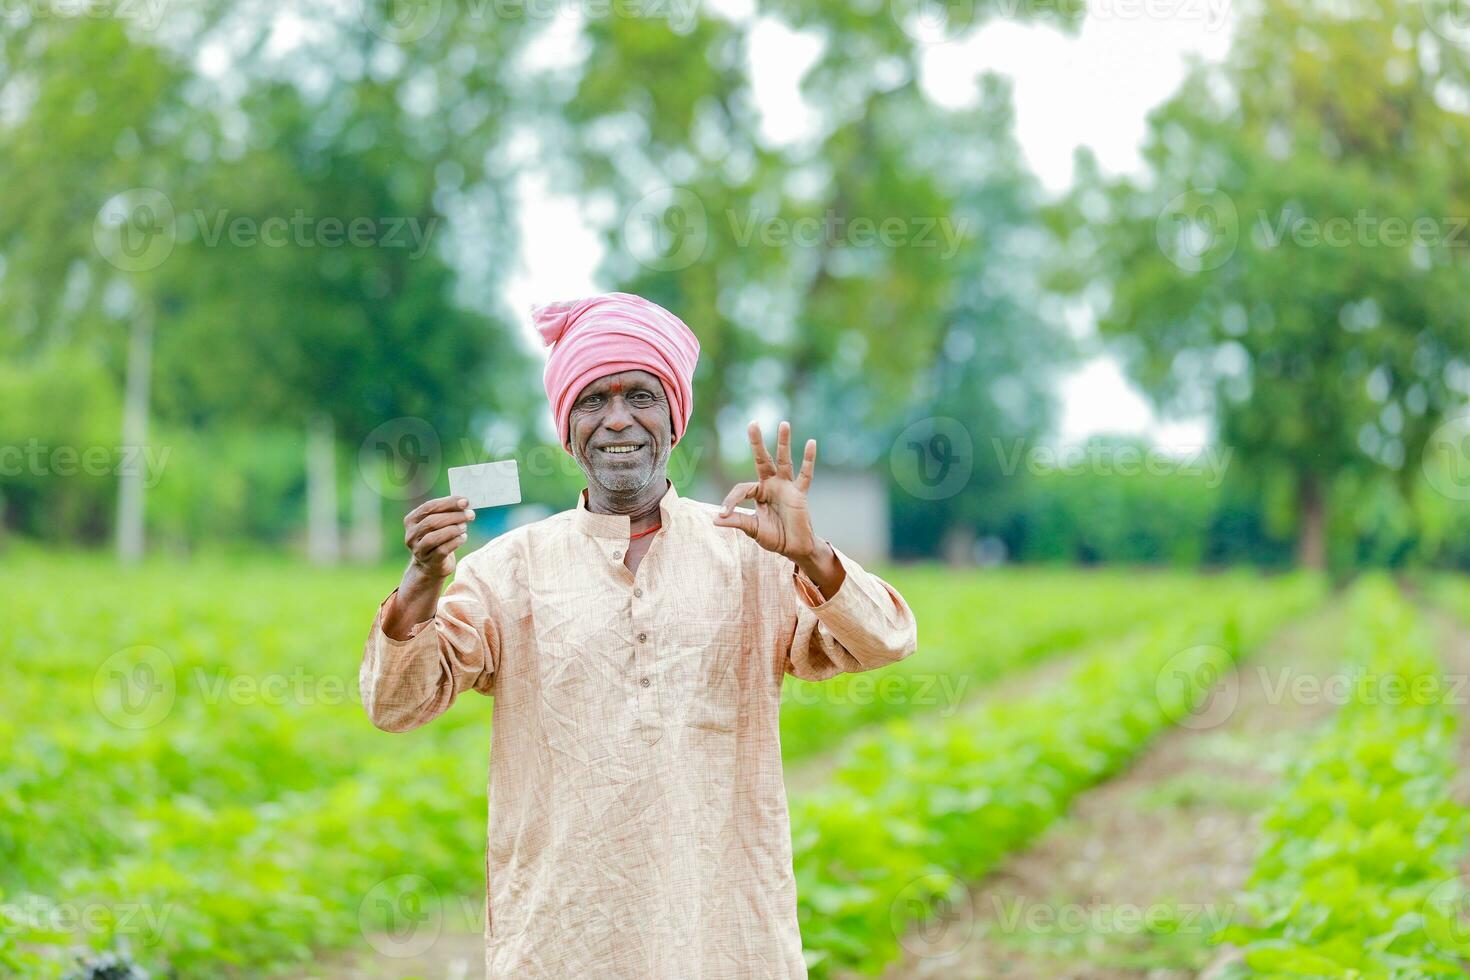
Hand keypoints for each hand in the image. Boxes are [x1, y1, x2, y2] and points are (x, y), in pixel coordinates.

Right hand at [403, 495, 475, 579]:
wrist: (431, 565)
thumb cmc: (438, 538)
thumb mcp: (438, 523)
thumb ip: (446, 512)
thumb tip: (464, 502)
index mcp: (411, 520)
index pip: (429, 507)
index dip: (448, 503)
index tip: (465, 501)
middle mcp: (411, 534)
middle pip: (432, 521)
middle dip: (454, 516)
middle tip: (470, 514)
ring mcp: (418, 549)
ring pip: (435, 536)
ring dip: (454, 529)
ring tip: (465, 526)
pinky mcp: (429, 561)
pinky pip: (443, 549)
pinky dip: (455, 541)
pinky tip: (463, 537)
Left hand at [714, 420, 819, 560]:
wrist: (794, 548)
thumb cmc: (774, 537)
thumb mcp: (752, 529)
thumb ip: (737, 521)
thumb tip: (714, 519)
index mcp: (758, 493)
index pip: (741, 489)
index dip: (730, 500)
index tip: (723, 514)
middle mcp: (771, 485)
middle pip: (762, 459)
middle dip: (757, 442)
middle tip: (752, 422)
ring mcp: (786, 487)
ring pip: (783, 461)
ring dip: (784, 443)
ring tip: (784, 424)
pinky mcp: (799, 494)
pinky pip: (805, 475)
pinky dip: (809, 460)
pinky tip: (811, 443)